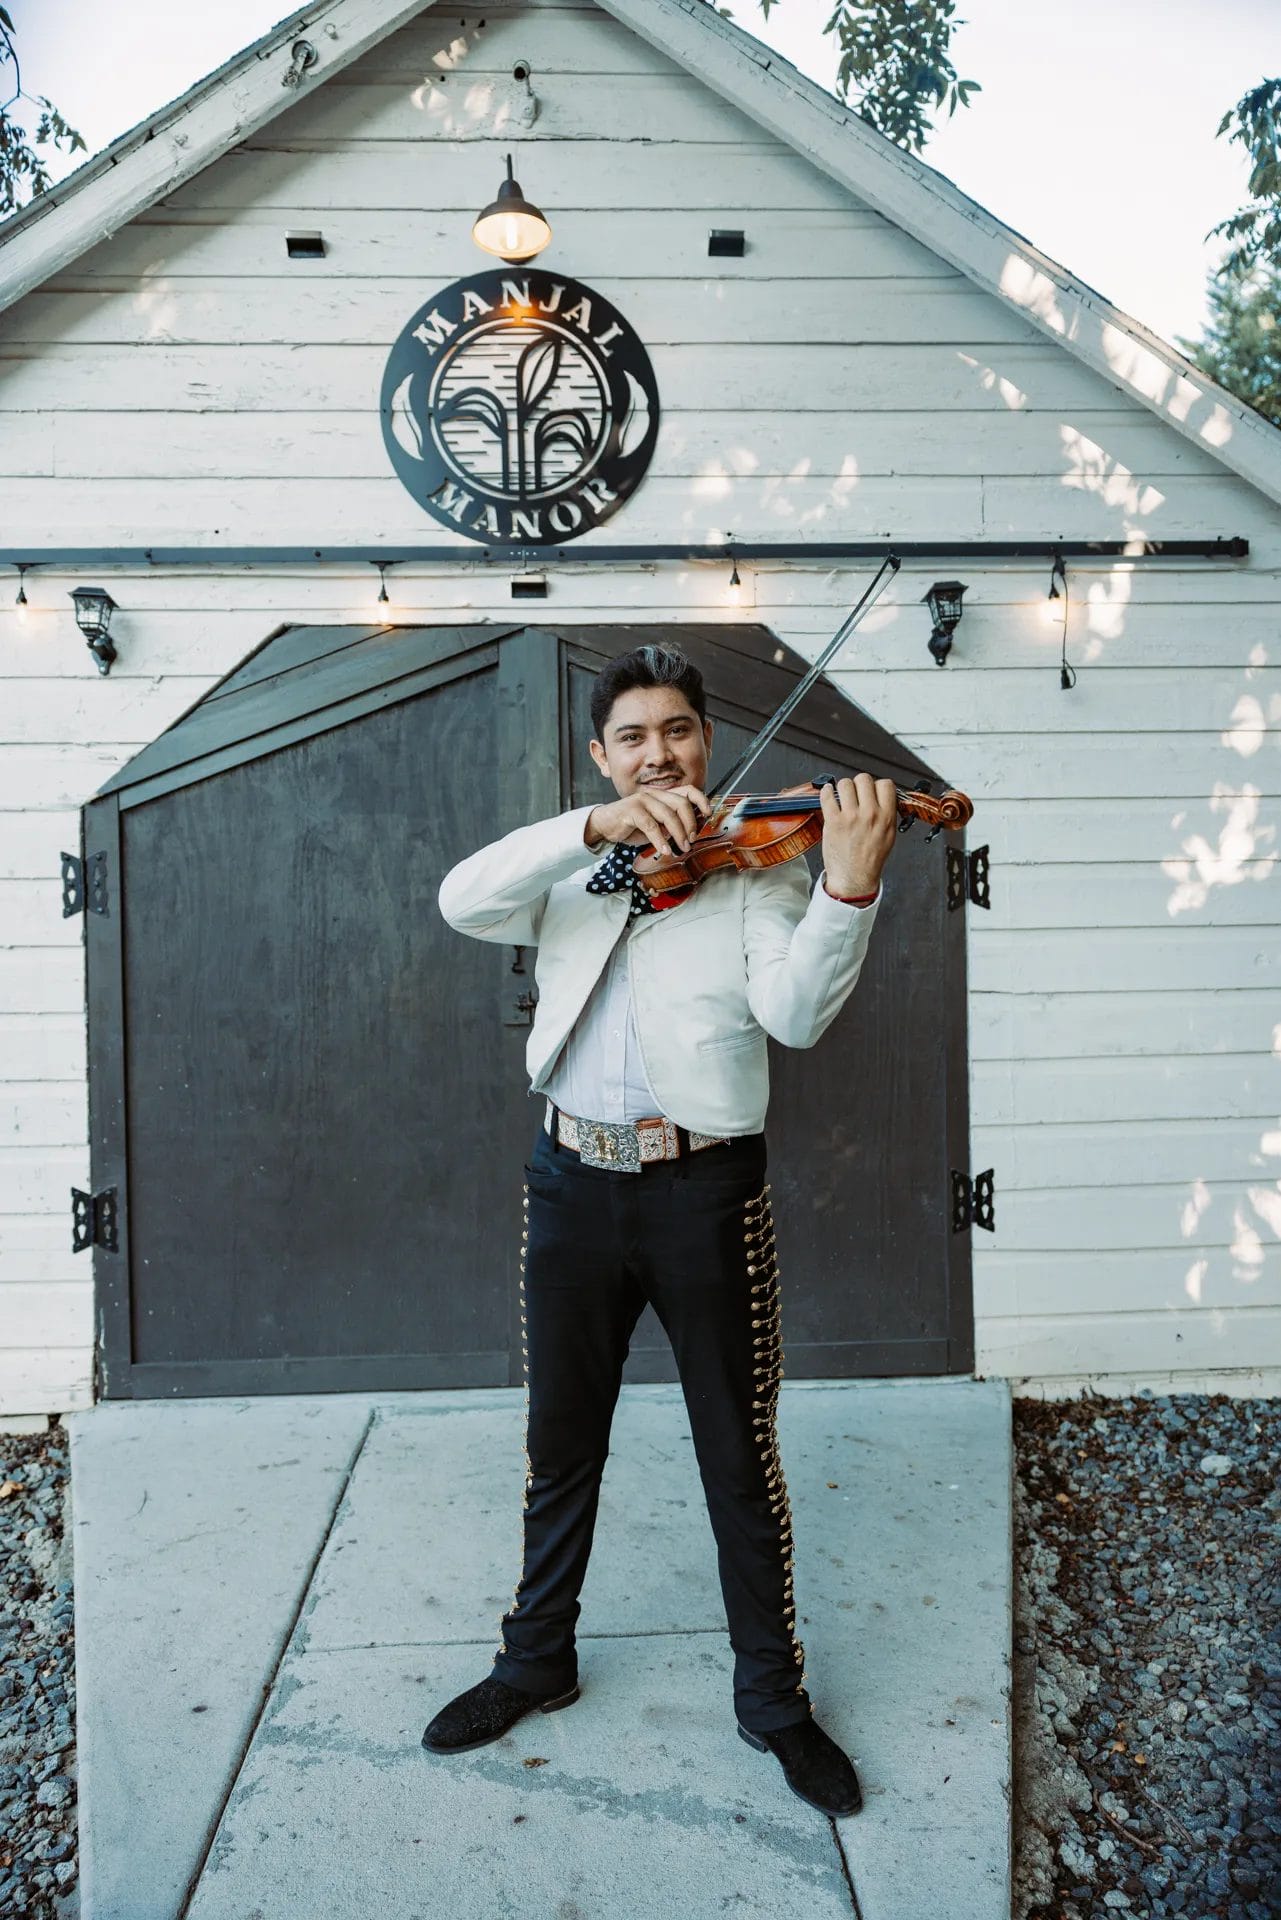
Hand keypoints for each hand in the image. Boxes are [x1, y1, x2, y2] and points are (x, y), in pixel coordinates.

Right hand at [586, 784, 711, 855]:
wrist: (605, 825)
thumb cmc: (632, 826)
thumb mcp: (657, 826)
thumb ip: (671, 826)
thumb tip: (690, 835)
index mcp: (663, 796)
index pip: (688, 791)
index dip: (701, 800)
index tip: (709, 814)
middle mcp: (655, 795)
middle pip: (681, 804)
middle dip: (690, 823)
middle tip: (691, 840)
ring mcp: (643, 800)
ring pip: (668, 815)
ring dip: (678, 834)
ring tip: (681, 848)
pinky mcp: (631, 810)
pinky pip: (650, 825)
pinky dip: (659, 839)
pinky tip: (663, 850)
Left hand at [818, 774, 897, 896]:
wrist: (854, 879)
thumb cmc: (869, 860)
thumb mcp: (889, 836)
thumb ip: (887, 814)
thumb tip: (882, 797)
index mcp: (886, 818)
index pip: (886, 784)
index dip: (877, 785)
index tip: (872, 791)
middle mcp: (870, 815)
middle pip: (864, 779)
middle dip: (858, 784)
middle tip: (855, 793)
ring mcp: (851, 817)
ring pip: (845, 784)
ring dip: (842, 788)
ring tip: (842, 796)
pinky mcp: (833, 822)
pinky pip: (827, 796)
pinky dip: (825, 792)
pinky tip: (827, 794)